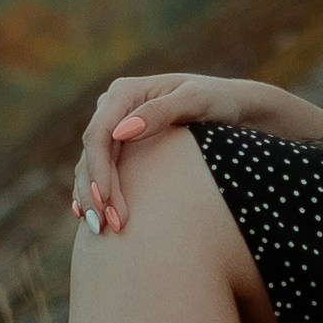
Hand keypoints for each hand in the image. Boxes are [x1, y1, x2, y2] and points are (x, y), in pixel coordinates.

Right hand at [72, 74, 302, 229]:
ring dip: (93, 199)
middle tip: (106, 226)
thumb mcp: (196, 101)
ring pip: (91, 165)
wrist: (231, 106)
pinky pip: (100, 171)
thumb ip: (160, 112)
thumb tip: (122, 132)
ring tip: (101, 229)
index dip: (98, 170)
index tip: (106, 202)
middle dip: (95, 192)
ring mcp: (116, 126)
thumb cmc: (217, 100)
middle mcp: (114, 108)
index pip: (99, 135)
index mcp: (124, 92)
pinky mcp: (121, 145)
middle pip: (92, 154)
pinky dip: (96, 195)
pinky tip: (94, 219)